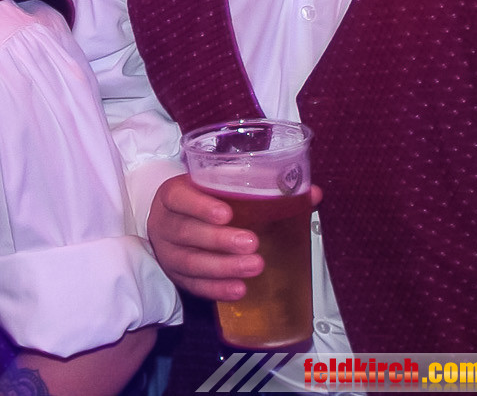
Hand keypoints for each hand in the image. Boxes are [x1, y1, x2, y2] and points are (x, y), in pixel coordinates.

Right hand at [147, 174, 322, 300]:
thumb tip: (311, 192)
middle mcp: (165, 224)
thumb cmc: (204, 200)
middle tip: (251, 243)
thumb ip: (261, 187)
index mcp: (173, 195)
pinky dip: (217, 289)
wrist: (172, 219)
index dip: (199, 206)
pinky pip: (194, 286)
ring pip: (190, 262)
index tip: (226, 213)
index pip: (179, 198)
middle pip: (185, 232)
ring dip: (223, 267)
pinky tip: (239, 290)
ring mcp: (168, 252)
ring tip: (254, 266)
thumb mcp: (221, 186)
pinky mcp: (177, 275)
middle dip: (219, 240)